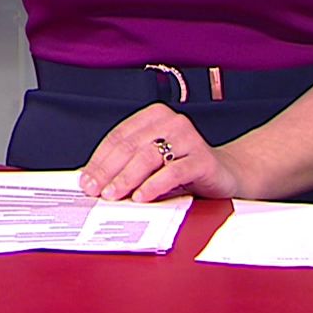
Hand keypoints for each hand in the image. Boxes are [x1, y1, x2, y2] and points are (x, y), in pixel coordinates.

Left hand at [77, 103, 245, 202]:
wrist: (226, 174)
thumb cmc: (183, 168)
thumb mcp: (152, 162)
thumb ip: (128, 164)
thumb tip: (93, 179)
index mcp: (154, 116)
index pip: (118, 136)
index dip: (99, 159)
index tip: (85, 180)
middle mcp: (171, 122)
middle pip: (130, 146)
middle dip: (108, 170)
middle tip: (95, 190)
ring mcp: (189, 138)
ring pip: (149, 157)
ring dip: (127, 178)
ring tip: (113, 195)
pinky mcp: (203, 159)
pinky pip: (174, 171)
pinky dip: (154, 185)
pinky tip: (141, 196)